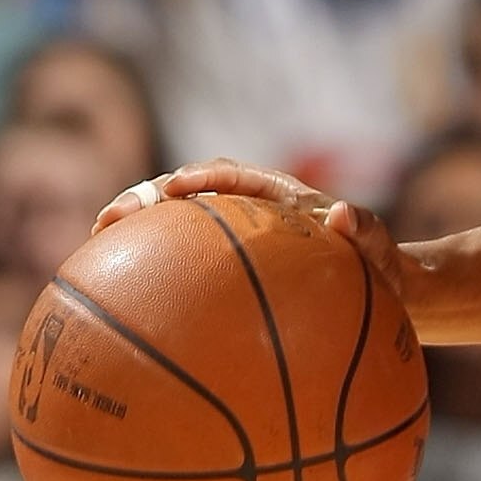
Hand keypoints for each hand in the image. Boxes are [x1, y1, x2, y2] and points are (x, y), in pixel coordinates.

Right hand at [94, 162, 409, 302]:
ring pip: (176, 227)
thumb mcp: (385, 256)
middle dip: (142, 200)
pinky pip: (186, 265)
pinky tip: (125, 304)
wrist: (386, 290)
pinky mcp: (228, 267)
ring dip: (136, 231)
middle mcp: (250, 210)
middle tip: (106, 221)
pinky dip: (155, 272)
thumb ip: (370, 234)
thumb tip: (343, 212)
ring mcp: (235, 239)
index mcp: (281, 198)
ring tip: (94, 249)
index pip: (233, 176)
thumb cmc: (384, 273)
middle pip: (185, 193)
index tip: (174, 190)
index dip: (200, 179)